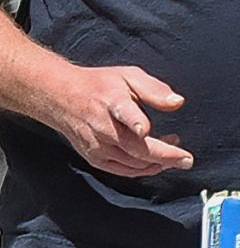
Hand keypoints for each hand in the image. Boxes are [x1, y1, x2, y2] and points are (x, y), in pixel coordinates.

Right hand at [35, 62, 191, 178]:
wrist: (61, 98)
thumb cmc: (98, 86)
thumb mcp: (128, 76)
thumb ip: (154, 89)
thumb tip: (177, 103)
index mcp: (112, 102)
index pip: (124, 113)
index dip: (135, 122)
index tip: (146, 129)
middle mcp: (102, 127)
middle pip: (135, 148)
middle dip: (164, 156)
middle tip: (186, 159)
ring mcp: (97, 146)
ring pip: (133, 163)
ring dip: (157, 162)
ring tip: (173, 153)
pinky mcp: (94, 157)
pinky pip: (123, 170)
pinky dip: (142, 169)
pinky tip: (155, 162)